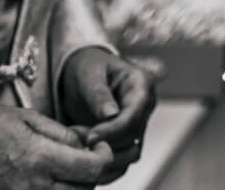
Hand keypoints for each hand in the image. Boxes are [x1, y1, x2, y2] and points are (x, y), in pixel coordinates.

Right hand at [0, 107, 116, 188]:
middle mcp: (34, 185)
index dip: (103, 157)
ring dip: (76, 186)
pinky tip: (53, 179)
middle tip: (86, 157)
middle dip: (92, 173)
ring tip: (69, 168)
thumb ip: (62, 134)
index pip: (91, 169)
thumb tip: (87, 144)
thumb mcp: (29, 119)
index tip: (99, 145)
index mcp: (40, 158)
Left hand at [59, 48, 160, 178]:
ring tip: (79, 138)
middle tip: (78, 136)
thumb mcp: (88, 74)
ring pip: (128, 150)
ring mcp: (139, 122)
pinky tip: (86, 146)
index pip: (134, 116)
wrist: (83, 74)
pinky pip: (122, 157)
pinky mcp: (129, 137)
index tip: (90, 137)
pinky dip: (104, 157)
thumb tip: (111, 114)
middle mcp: (146, 105)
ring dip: (103, 150)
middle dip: (105, 141)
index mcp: (142, 84)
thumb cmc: (88, 68)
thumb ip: (99, 94)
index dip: (113, 130)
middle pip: (132, 135)